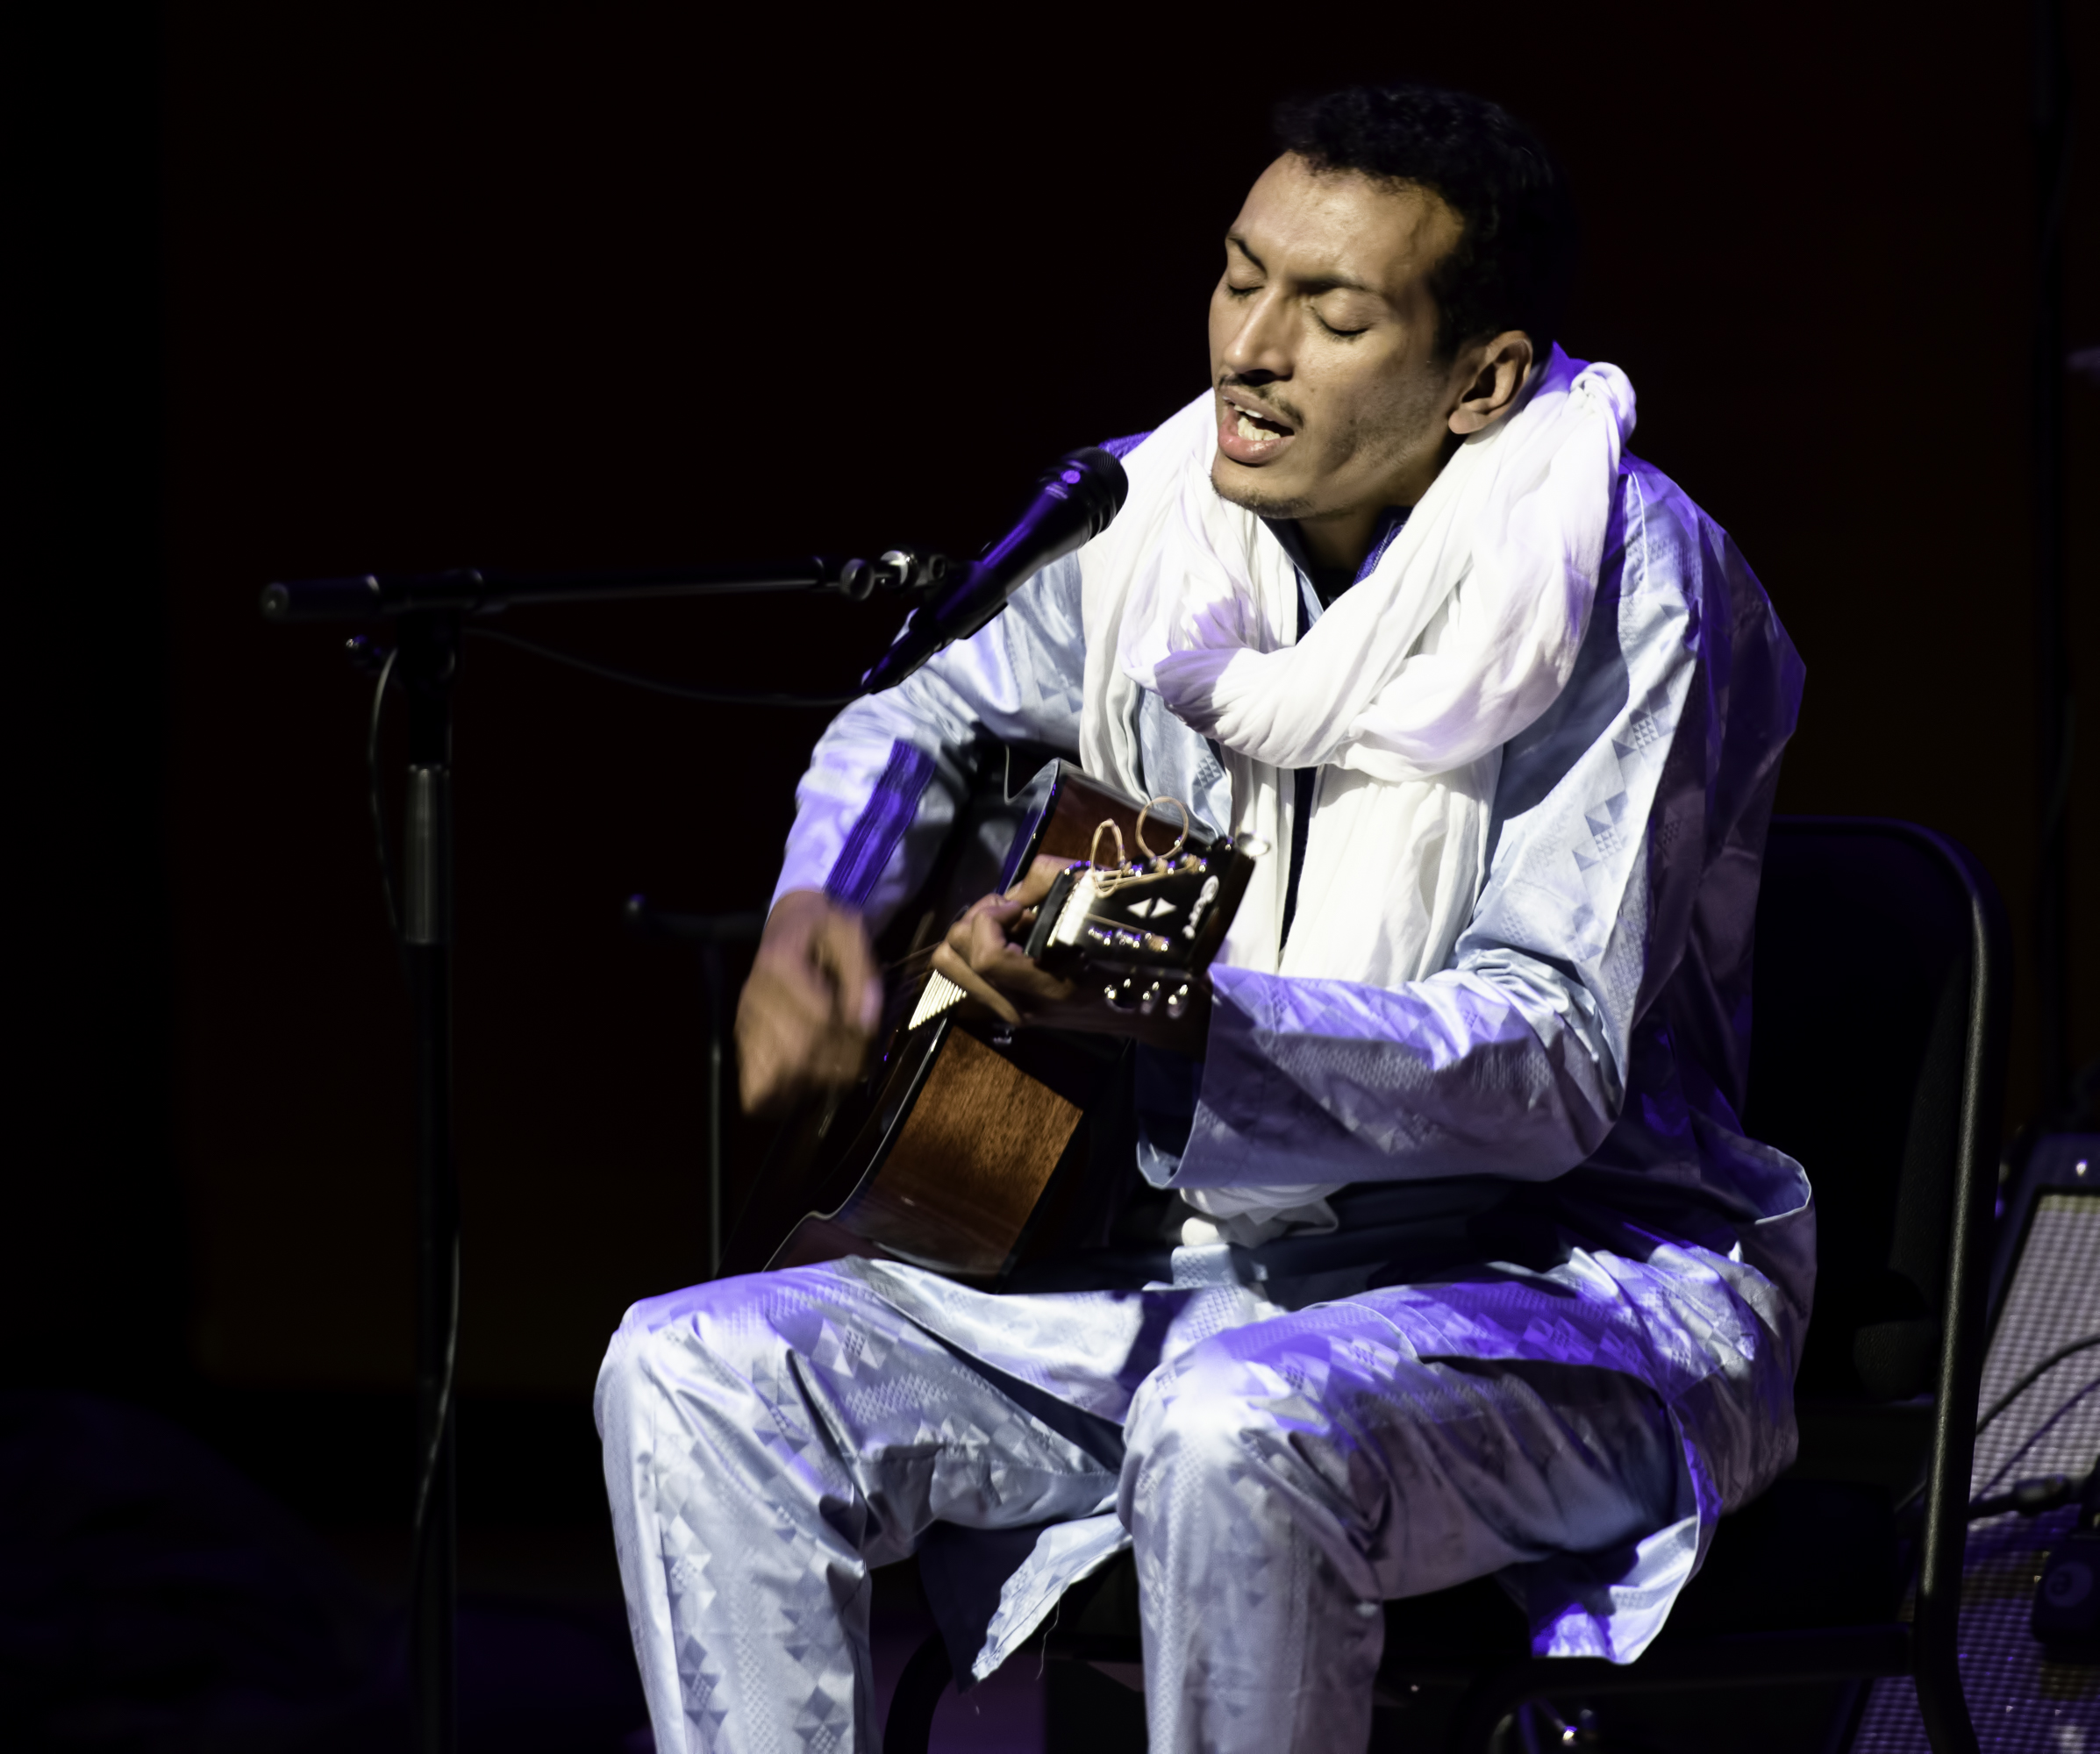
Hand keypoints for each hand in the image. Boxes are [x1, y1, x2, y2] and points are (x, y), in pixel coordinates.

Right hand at [736, 889, 881, 1114]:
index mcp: (780, 964)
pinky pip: (754, 1084)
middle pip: (797, 1052)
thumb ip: (861, 974)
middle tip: (858, 1061)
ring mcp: (745, 1021)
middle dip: (836, 1064)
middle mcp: (755, 996)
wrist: (789, 923)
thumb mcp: (850, 934)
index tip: (867, 1034)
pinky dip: (783, 1095)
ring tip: (835, 1073)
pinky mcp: (743, 1039)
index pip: (818, 1019)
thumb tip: (864, 1022)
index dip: (850, 1036)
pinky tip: (807, 1083)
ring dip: (812, 1084)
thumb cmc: (823, 929)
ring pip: (773, 1076)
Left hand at [930, 856, 1210, 1047]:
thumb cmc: (1133, 944)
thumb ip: (1045, 881)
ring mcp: (1016, 1015)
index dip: (990, 916)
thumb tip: (1011, 891)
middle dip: (976, 922)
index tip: (1019, 903)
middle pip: (952, 957)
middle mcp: (1022, 1008)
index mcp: (1047, 987)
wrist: (1157, 1004)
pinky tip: (1018, 943)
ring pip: (954, 969)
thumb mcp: (1097, 898)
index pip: (984, 953)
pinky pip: (972, 977)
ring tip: (1012, 926)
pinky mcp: (1015, 1013)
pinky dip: (984, 953)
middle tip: (1011, 910)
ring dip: (976, 938)